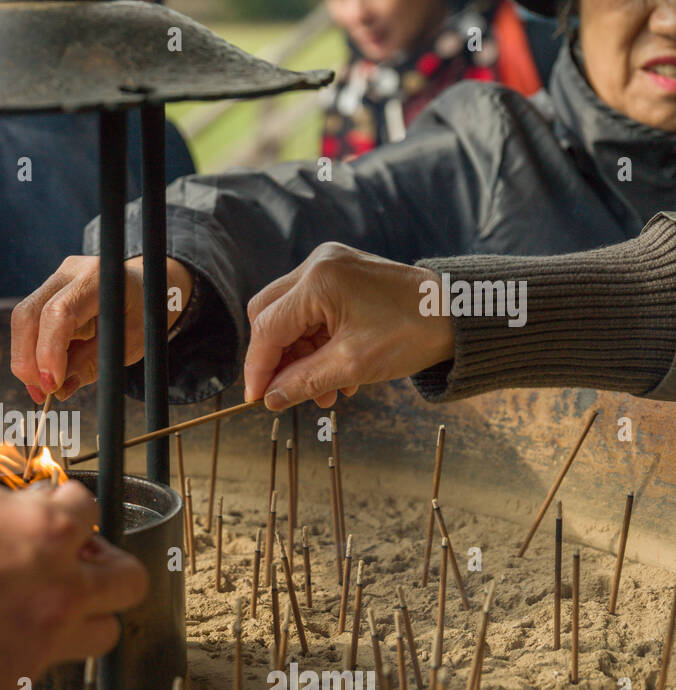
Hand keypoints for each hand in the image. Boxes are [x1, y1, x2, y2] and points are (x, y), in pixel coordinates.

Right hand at [0, 480, 148, 689]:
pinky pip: (47, 665)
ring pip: (105, 633)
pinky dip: (31, 647)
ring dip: (84, 614)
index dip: (68, 511)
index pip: (91, 511)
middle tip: (73, 562)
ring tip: (46, 604)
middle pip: (129, 581)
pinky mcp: (15, 680)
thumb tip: (39, 510)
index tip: (51, 516)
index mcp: (48, 532)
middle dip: (103, 565)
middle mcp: (60, 589)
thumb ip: (16, 510)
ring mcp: (42, 641)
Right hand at [10, 255, 193, 402]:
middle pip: (27, 315)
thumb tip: (59, 389)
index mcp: (97, 279)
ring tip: (44, 389)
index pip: (59, 313)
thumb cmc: (139, 316)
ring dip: (26, 361)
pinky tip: (47, 373)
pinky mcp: (46, 293)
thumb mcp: (127, 344)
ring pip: (22, 321)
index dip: (48, 352)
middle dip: (27, 360)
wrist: (142, 288)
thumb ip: (93, 364)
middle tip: (41, 393)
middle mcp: (69, 273)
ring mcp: (54, 280)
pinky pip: (28, 326)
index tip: (52, 386)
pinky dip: (32, 354)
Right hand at [244, 243, 453, 409]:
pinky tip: (333, 372)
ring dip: (299, 357)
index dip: (258, 368)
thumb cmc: (413, 331)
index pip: (268, 328)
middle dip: (276, 359)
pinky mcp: (341, 275)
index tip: (257, 399)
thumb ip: (303, 382)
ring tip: (323, 392)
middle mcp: (318, 265)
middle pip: (270, 316)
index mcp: (319, 281)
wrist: (457, 312)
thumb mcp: (353, 366)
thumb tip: (270, 399)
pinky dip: (315, 344)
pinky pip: (311, 312)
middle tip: (285, 392)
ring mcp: (329, 267)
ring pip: (290, 317)